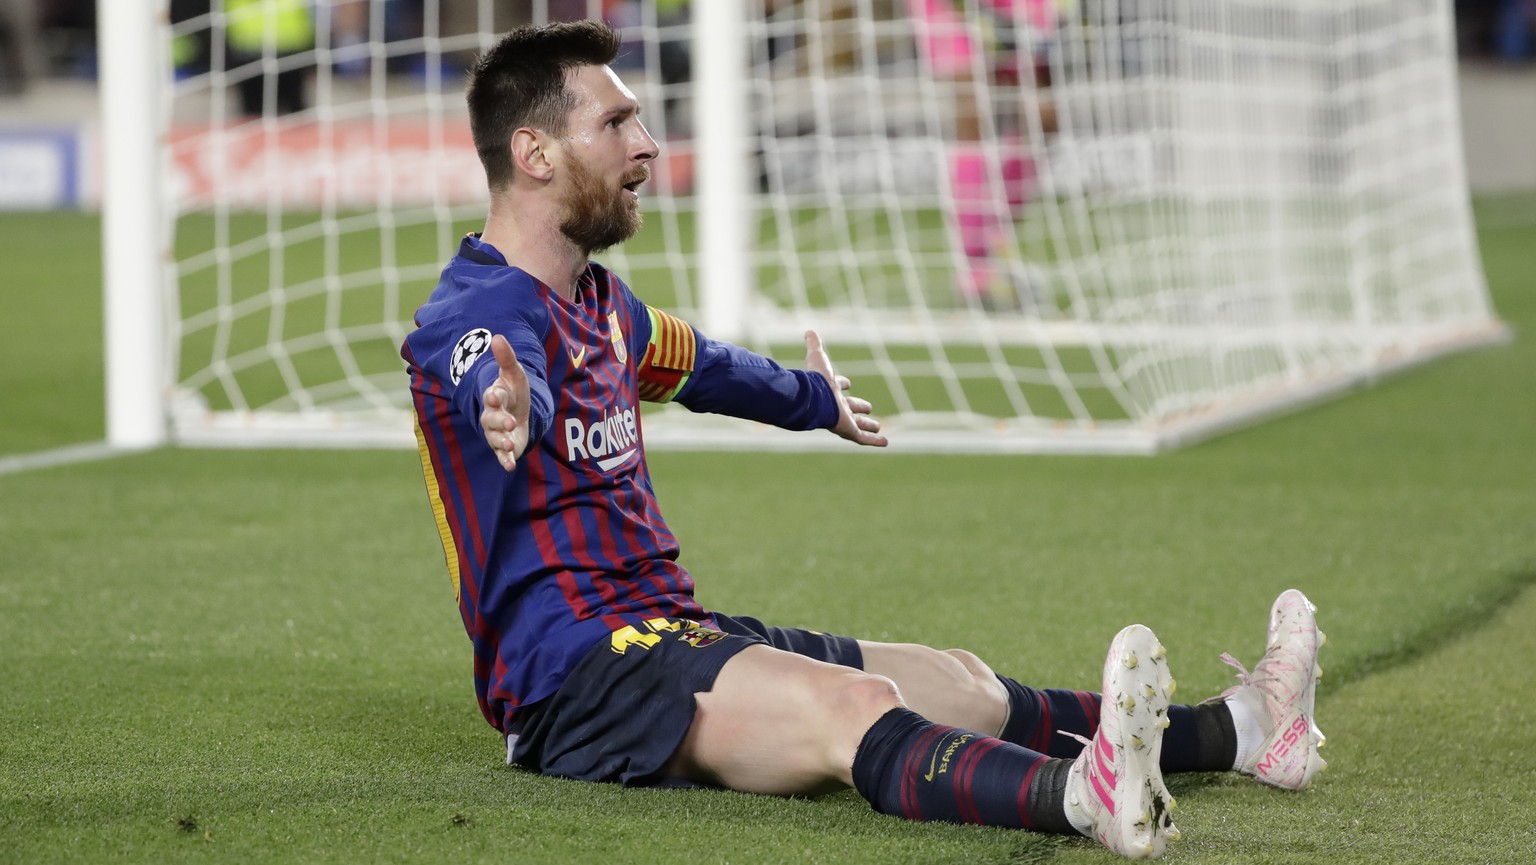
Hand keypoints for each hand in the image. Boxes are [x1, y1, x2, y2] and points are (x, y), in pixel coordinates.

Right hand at [481, 334, 530, 470]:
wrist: (518, 411)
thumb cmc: (514, 391)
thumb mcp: (514, 374)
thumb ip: (506, 358)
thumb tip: (498, 337)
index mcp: (496, 397)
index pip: (492, 396)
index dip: (493, 396)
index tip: (494, 395)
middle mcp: (493, 416)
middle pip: (492, 419)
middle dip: (499, 421)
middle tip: (509, 422)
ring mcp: (498, 432)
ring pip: (495, 438)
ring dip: (502, 442)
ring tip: (510, 444)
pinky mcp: (505, 447)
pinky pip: (501, 455)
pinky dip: (504, 460)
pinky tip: (510, 467)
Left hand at [804, 330, 888, 447]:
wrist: (814, 399)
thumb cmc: (816, 380)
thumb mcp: (818, 358)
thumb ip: (814, 345)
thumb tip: (809, 331)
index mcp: (830, 390)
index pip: (837, 387)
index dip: (841, 383)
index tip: (847, 382)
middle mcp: (837, 406)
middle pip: (849, 408)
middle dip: (858, 408)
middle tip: (868, 407)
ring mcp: (843, 420)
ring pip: (858, 425)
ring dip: (868, 426)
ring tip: (878, 427)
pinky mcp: (849, 431)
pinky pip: (863, 439)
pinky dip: (875, 441)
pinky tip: (885, 443)